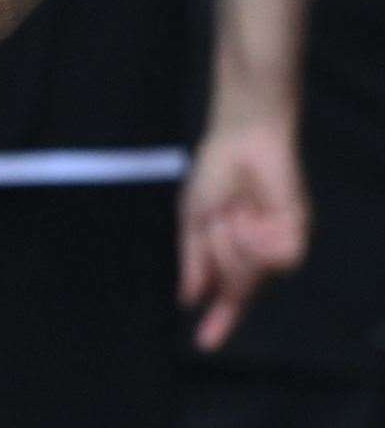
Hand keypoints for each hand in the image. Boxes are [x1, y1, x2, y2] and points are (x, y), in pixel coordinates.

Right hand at [179, 115, 308, 350]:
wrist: (240, 141)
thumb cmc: (214, 172)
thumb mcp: (192, 218)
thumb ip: (192, 260)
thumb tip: (189, 297)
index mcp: (233, 250)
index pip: (228, 292)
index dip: (219, 319)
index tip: (204, 343)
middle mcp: (257, 253)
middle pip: (237, 283)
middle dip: (221, 259)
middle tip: (219, 224)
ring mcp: (278, 244)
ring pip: (255, 272)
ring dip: (236, 245)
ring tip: (235, 212)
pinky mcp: (296, 232)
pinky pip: (278, 258)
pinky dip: (259, 240)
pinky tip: (253, 217)